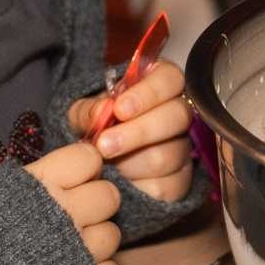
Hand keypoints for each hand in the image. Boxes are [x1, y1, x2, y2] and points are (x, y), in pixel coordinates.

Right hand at [26, 140, 122, 264]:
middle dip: (94, 205)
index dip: (82, 170)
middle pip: (108, 196)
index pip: (88, 158)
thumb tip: (69, 168)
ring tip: (63, 253)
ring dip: (94, 242)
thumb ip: (31, 182)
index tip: (70, 183)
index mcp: (38, 185)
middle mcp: (63, 214)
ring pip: (111, 235)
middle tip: (70, 219)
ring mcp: (78, 254)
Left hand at [68, 57, 194, 204]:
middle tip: (104, 144)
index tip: (119, 108)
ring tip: (105, 164)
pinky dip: (137, 185)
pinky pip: (166, 186)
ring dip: (130, 162)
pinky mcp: (179, 181)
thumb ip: (89, 110)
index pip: (171, 78)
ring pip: (169, 155)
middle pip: (178, 116)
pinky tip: (119, 181)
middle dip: (139, 131)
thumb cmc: (93, 128)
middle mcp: (176, 114)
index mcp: (158, 86)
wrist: (92, 164)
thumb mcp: (82, 114)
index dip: (149, 92)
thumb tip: (102, 111)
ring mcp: (182, 149)